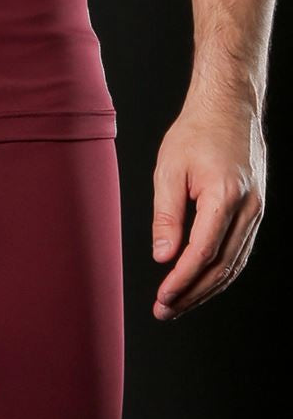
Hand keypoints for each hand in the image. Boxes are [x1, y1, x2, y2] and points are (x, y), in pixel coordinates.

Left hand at [151, 102, 265, 320]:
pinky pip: (239, 250)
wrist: (229, 107)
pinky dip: (221, 271)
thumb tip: (162, 256)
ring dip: (207, 288)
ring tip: (179, 305)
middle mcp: (248, 207)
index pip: (203, 252)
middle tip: (165, 311)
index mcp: (225, 196)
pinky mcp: (255, 210)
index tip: (163, 298)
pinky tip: (201, 283)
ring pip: (234, 262)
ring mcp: (257, 210)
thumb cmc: (196, 133)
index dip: (182, 280)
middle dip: (192, 293)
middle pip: (222, 266)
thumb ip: (166, 217)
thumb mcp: (169, 171)